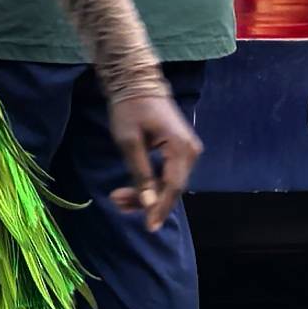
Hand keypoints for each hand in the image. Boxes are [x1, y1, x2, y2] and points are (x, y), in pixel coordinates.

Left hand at [102, 89, 201, 231]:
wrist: (136, 81)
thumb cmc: (129, 108)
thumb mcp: (129, 142)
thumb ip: (140, 173)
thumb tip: (148, 203)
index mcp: (180, 147)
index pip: (173, 187)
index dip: (159, 208)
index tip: (148, 227)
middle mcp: (190, 151)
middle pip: (172, 188)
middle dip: (147, 201)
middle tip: (117, 203)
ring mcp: (187, 151)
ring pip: (169, 183)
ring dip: (147, 194)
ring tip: (118, 198)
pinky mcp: (179, 150)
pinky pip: (168, 174)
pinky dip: (151, 184)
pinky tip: (132, 191)